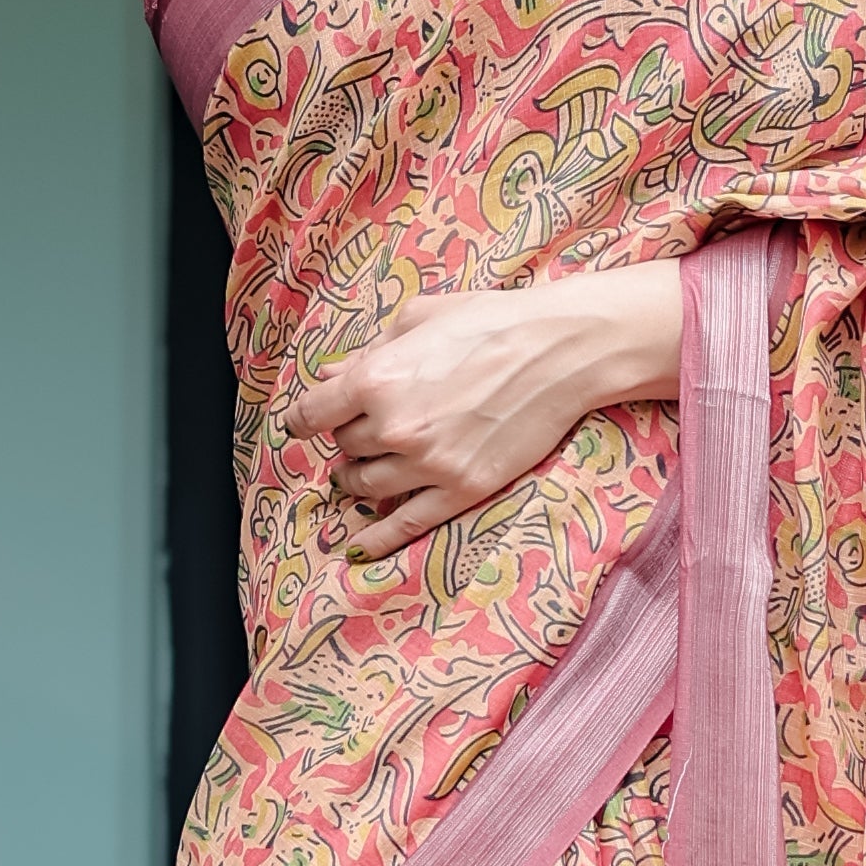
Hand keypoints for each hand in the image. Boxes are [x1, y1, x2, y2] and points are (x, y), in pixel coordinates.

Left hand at [297, 266, 685, 560]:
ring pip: (365, 484)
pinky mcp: (460, 488)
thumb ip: (369, 350)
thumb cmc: (491, 321)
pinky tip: (357, 547)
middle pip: (344, 447)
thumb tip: (330, 374)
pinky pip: (405, 523)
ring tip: (363, 470)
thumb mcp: (419, 318)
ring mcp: (428, 463)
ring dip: (357, 478)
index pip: (312, 413)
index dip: (304, 418)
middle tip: (362, 429)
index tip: (306, 422)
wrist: (560, 349)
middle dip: (347, 437)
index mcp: (376, 378)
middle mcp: (394, 426)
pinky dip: (376, 538)